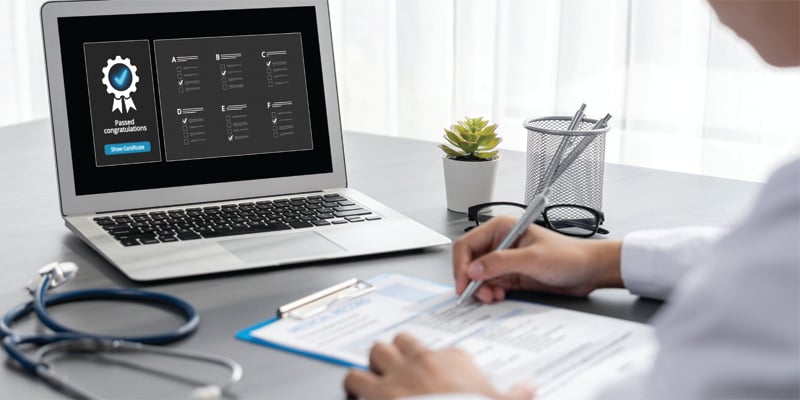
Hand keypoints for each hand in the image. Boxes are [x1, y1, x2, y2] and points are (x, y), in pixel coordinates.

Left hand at [344, 332, 534, 399]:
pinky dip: (353, 386)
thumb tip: (531, 389)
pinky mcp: (376, 392)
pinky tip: (356, 394)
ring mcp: (398, 375)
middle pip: (403, 340)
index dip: (437, 363)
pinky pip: (353, 379)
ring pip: (376, 351)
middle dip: (399, 352)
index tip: (439, 375)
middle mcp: (423, 360)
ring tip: (373, 377)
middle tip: (399, 367)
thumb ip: (517, 394)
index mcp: (454, 360)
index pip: (443, 349)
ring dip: (373, 365)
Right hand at [454, 216, 623, 302]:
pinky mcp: (511, 275)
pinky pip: (490, 285)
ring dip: (481, 289)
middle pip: (469, 262)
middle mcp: (500, 243)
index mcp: (501, 228)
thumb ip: (501, 263)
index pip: (467, 245)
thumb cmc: (568, 255)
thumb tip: (474, 269)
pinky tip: (499, 296)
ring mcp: (504, 260)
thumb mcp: (533, 259)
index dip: (461, 265)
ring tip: (492, 297)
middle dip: (471, 280)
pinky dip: (490, 293)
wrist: (588, 271)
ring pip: (478, 277)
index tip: (464, 283)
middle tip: (478, 294)